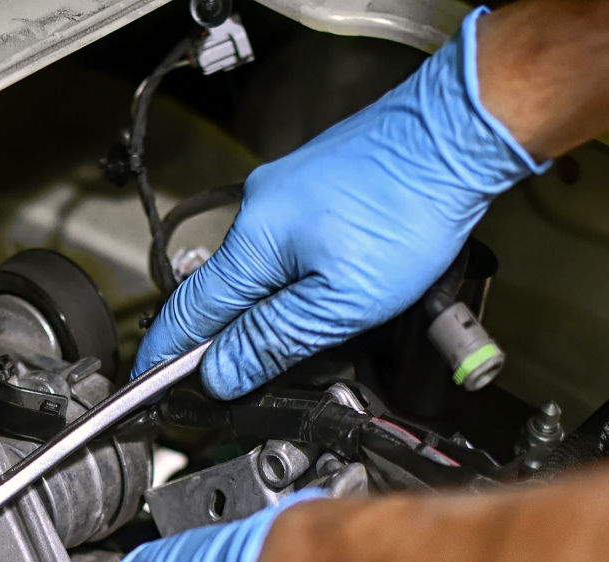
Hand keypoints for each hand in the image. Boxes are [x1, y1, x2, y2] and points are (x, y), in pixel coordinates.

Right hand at [133, 7, 542, 398]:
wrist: (460, 133)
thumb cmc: (411, 209)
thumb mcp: (341, 301)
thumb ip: (273, 340)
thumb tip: (220, 374)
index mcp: (253, 243)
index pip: (189, 312)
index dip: (165, 355)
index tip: (148, 381)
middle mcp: (257, 211)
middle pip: (217, 292)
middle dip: (214, 340)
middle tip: (219, 380)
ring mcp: (283, 194)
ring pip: (251, 270)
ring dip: (256, 312)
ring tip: (279, 345)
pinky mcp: (310, 187)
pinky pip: (278, 247)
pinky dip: (282, 282)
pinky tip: (312, 296)